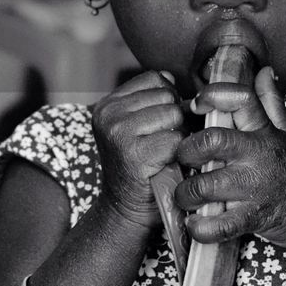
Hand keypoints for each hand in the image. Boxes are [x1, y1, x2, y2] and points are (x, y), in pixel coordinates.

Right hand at [91, 70, 184, 229]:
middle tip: (162, 142)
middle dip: (174, 118)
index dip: (166, 99)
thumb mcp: (138, 126)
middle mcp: (108, 114)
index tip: (159, 124)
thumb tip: (172, 77)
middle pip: (166, 95)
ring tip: (163, 152)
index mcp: (107, 104)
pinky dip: (178, 153)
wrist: (125, 208)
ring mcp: (118, 132)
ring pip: (173, 114)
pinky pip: (175, 139)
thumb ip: (153, 99)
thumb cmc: (140, 165)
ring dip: (177, 135)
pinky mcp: (134, 153)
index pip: (155, 78)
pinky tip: (164, 164)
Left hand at [175, 68, 285, 250]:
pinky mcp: (256, 216)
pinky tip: (196, 225)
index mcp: (264, 132)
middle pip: (212, 141)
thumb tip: (263, 71)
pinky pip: (221, 224)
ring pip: (207, 185)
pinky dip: (202, 228)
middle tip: (180, 161)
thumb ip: (270, 104)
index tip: (194, 104)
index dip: (212, 96)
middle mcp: (259, 155)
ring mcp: (257, 187)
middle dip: (186, 151)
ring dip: (187, 194)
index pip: (239, 100)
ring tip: (184, 198)